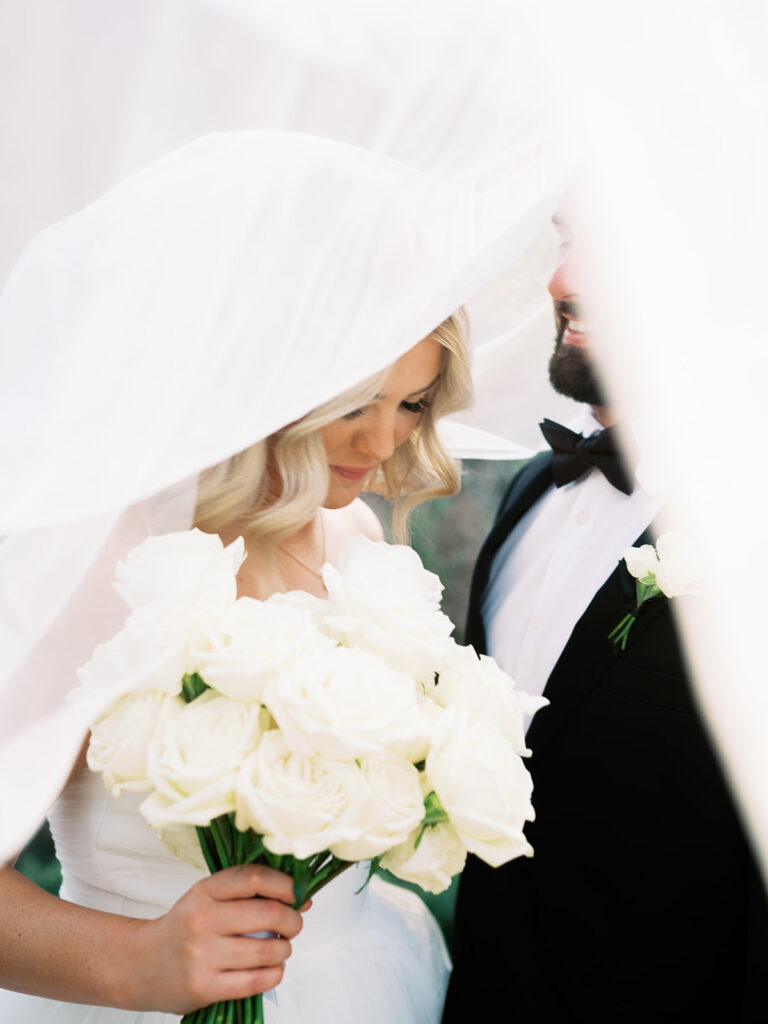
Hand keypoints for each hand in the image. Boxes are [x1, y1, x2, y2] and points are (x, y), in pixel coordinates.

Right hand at [129, 864, 306, 1013]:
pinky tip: (270, 969)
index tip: (297, 893)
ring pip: (267, 950)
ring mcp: (202, 955)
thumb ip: (250, 894)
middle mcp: (202, 919)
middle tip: (293, 924)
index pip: (254, 877)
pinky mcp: (204, 987)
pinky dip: (274, 974)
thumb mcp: (209, 898)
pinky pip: (256, 981)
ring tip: (279, 948)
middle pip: (268, 913)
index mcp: (205, 891)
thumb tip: (303, 900)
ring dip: (284, 949)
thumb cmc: (185, 926)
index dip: (285, 884)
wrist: (142, 965)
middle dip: (293, 920)